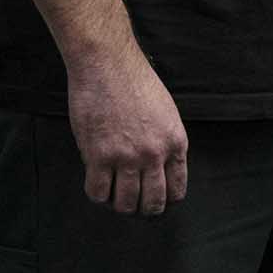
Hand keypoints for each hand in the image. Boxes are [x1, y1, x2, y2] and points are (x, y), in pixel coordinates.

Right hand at [66, 44, 188, 214]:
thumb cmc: (135, 81)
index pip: (176, 189)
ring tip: (113, 193)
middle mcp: (155, 154)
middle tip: (132, 203)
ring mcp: (127, 157)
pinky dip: (97, 194)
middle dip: (143, 208)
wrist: (108, 65)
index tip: (154, 199)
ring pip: (125, 203)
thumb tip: (158, 168)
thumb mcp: (166, 112)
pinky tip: (96, 182)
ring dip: (118, 203)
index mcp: (175, 142)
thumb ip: (165, 141)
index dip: (164, 200)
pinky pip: (98, 192)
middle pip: (152, 203)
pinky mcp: (99, 156)